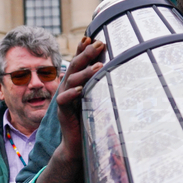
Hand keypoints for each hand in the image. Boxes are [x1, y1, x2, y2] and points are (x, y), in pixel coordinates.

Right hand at [52, 37, 104, 164]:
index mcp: (75, 83)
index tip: (92, 37)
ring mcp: (64, 100)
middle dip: (86, 54)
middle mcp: (67, 88)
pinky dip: (72, 94)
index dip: (83, 49)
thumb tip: (119, 73)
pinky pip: (65, 100)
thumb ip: (101, 87)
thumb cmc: (90, 121)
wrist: (76, 145)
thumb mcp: (97, 100)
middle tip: (98, 43)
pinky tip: (81, 89)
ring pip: (72, 81)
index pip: (78, 62)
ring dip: (85, 72)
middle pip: (75, 67)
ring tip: (99, 65)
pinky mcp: (63, 113)